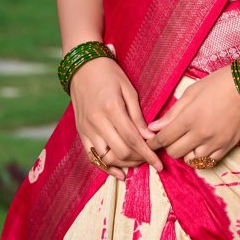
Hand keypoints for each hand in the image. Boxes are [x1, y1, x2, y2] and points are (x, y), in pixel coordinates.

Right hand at [70, 56, 162, 180]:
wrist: (82, 67)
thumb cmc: (109, 75)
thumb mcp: (128, 90)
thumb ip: (137, 116)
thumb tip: (149, 137)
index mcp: (111, 108)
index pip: (132, 139)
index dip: (148, 154)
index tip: (159, 164)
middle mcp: (97, 121)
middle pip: (121, 151)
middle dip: (139, 160)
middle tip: (150, 158)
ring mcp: (86, 129)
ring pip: (107, 157)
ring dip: (125, 164)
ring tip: (138, 162)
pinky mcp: (81, 132)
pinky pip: (92, 156)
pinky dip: (106, 167)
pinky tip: (119, 172)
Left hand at [145, 65, 239, 164]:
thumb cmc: (219, 83)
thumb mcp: (192, 92)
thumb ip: (172, 112)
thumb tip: (153, 127)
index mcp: (190, 118)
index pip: (164, 138)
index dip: (153, 143)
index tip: (149, 143)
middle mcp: (201, 134)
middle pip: (174, 152)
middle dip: (168, 146)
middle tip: (170, 136)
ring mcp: (215, 143)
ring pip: (190, 159)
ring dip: (185, 151)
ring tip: (188, 140)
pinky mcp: (228, 147)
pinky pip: (208, 162)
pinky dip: (201, 156)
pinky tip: (201, 146)